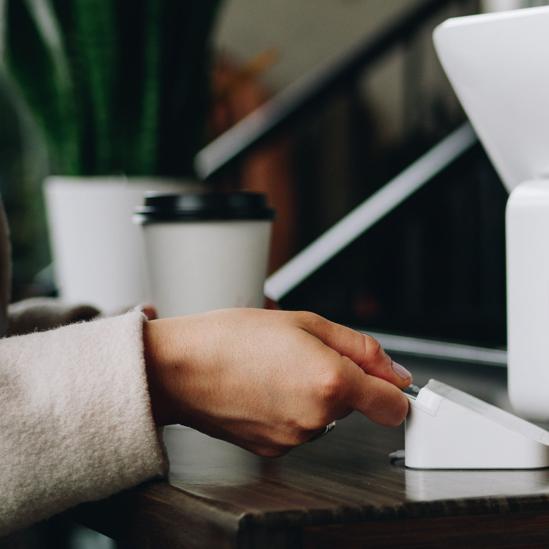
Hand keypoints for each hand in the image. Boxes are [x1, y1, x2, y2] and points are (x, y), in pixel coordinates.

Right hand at [143, 309, 411, 456]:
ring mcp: (295, 438)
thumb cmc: (232, 338)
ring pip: (325, 415)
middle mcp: (317, 418)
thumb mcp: (304, 322)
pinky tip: (263, 389)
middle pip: (354, 404)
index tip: (385, 380)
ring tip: (275, 370)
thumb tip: (394, 371)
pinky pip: (299, 427)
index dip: (393, 389)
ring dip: (311, 394)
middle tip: (301, 354)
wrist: (180, 368)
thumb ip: (360, 347)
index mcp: (330, 382)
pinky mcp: (274, 450)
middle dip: (339, 379)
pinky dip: (290, 409)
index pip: (394, 406)